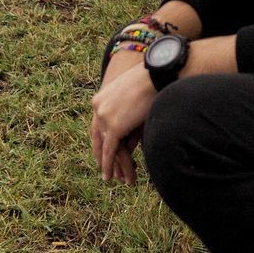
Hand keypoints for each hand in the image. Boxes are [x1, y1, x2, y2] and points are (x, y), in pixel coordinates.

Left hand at [91, 63, 157, 184]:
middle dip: (100, 153)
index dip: (100, 138)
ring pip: (104, 146)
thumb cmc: (153, 80)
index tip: (103, 149)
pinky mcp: (113, 127)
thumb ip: (131, 112)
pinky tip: (109, 176)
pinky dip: (109, 165)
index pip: (98, 123)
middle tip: (102, 167)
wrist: (156, 74)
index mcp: (102, 97)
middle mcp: (98, 107)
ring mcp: (104, 117)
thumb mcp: (136, 96)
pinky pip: (110, 150)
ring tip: (108, 177)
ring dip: (106, 164)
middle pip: (97, 136)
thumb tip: (136, 125)